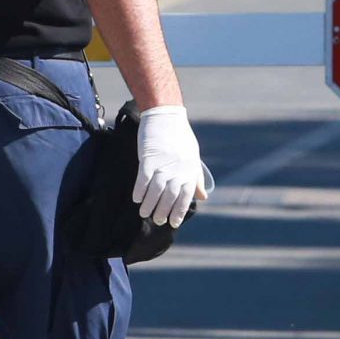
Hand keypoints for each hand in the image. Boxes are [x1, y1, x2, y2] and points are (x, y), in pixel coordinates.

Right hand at [132, 106, 207, 228]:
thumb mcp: (193, 157)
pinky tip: (136, 199)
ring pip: (155, 192)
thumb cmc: (181, 136)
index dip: (179, 212)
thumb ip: (196, 178)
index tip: (173, 223)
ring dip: (149, 205)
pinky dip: (139, 191)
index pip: (186, 198)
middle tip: (157, 220)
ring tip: (144, 214)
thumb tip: (202, 197)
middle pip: (169, 197)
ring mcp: (162, 165)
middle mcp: (177, 171)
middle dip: (163, 212)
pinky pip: (143, 180)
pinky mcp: (148, 159)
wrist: (166, 115)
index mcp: (189, 171)